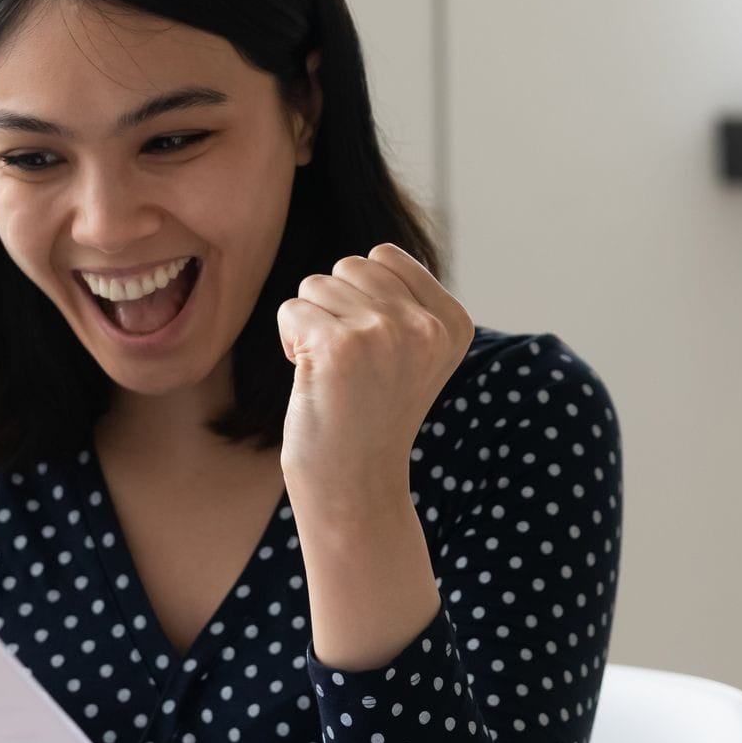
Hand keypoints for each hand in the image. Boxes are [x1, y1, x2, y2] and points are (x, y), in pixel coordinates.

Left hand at [275, 243, 473, 506]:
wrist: (354, 487)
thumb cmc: (369, 416)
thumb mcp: (413, 355)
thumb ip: (405, 303)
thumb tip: (371, 257)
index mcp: (453, 322)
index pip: (385, 255)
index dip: (360, 297)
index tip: (371, 350)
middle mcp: (425, 324)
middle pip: (349, 266)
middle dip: (333, 308)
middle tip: (346, 365)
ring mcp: (385, 332)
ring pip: (316, 284)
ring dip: (310, 325)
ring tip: (332, 375)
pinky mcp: (339, 345)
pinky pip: (291, 309)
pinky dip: (289, 340)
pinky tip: (311, 379)